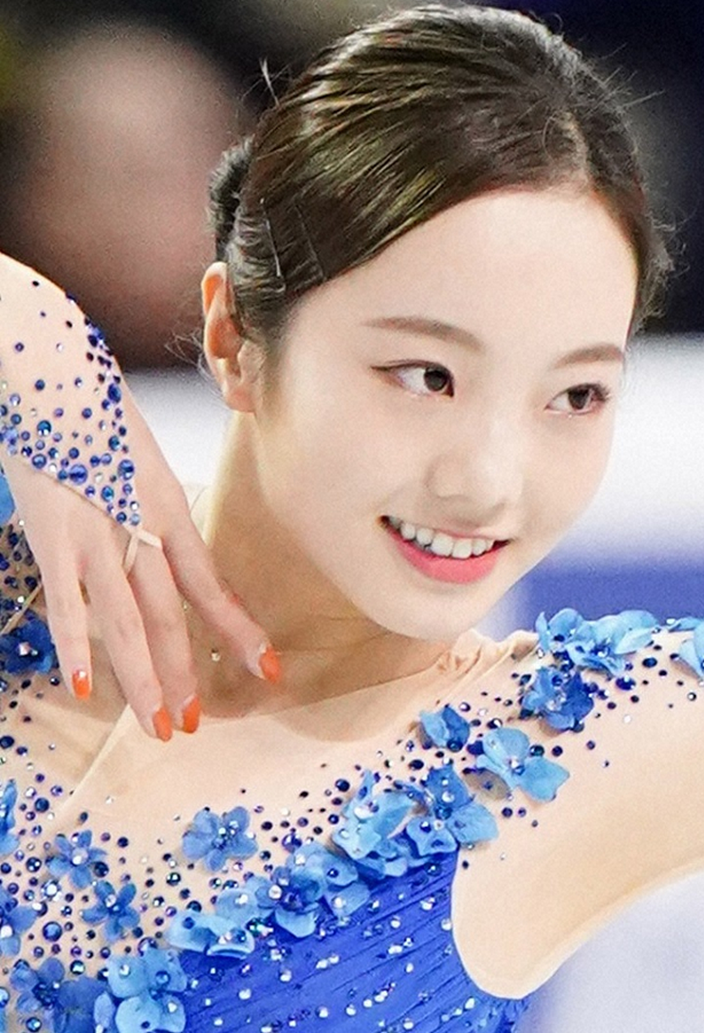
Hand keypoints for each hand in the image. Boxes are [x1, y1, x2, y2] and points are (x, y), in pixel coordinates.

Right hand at [1, 384, 275, 739]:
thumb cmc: (92, 410)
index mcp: (166, 505)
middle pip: (168, 613)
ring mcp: (94, 531)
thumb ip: (147, 507)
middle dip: (184, 672)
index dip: (238, 628)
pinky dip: (75, 645)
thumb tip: (157, 548)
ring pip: (126, 619)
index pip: (209, 581)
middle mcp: (139, 524)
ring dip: (144, 677)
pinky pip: (65, 599)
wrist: (49, 365)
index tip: (267, 668)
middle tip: (198, 725)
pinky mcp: (50, 531)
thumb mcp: (135, 458)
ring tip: (160, 726)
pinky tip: (86, 688)